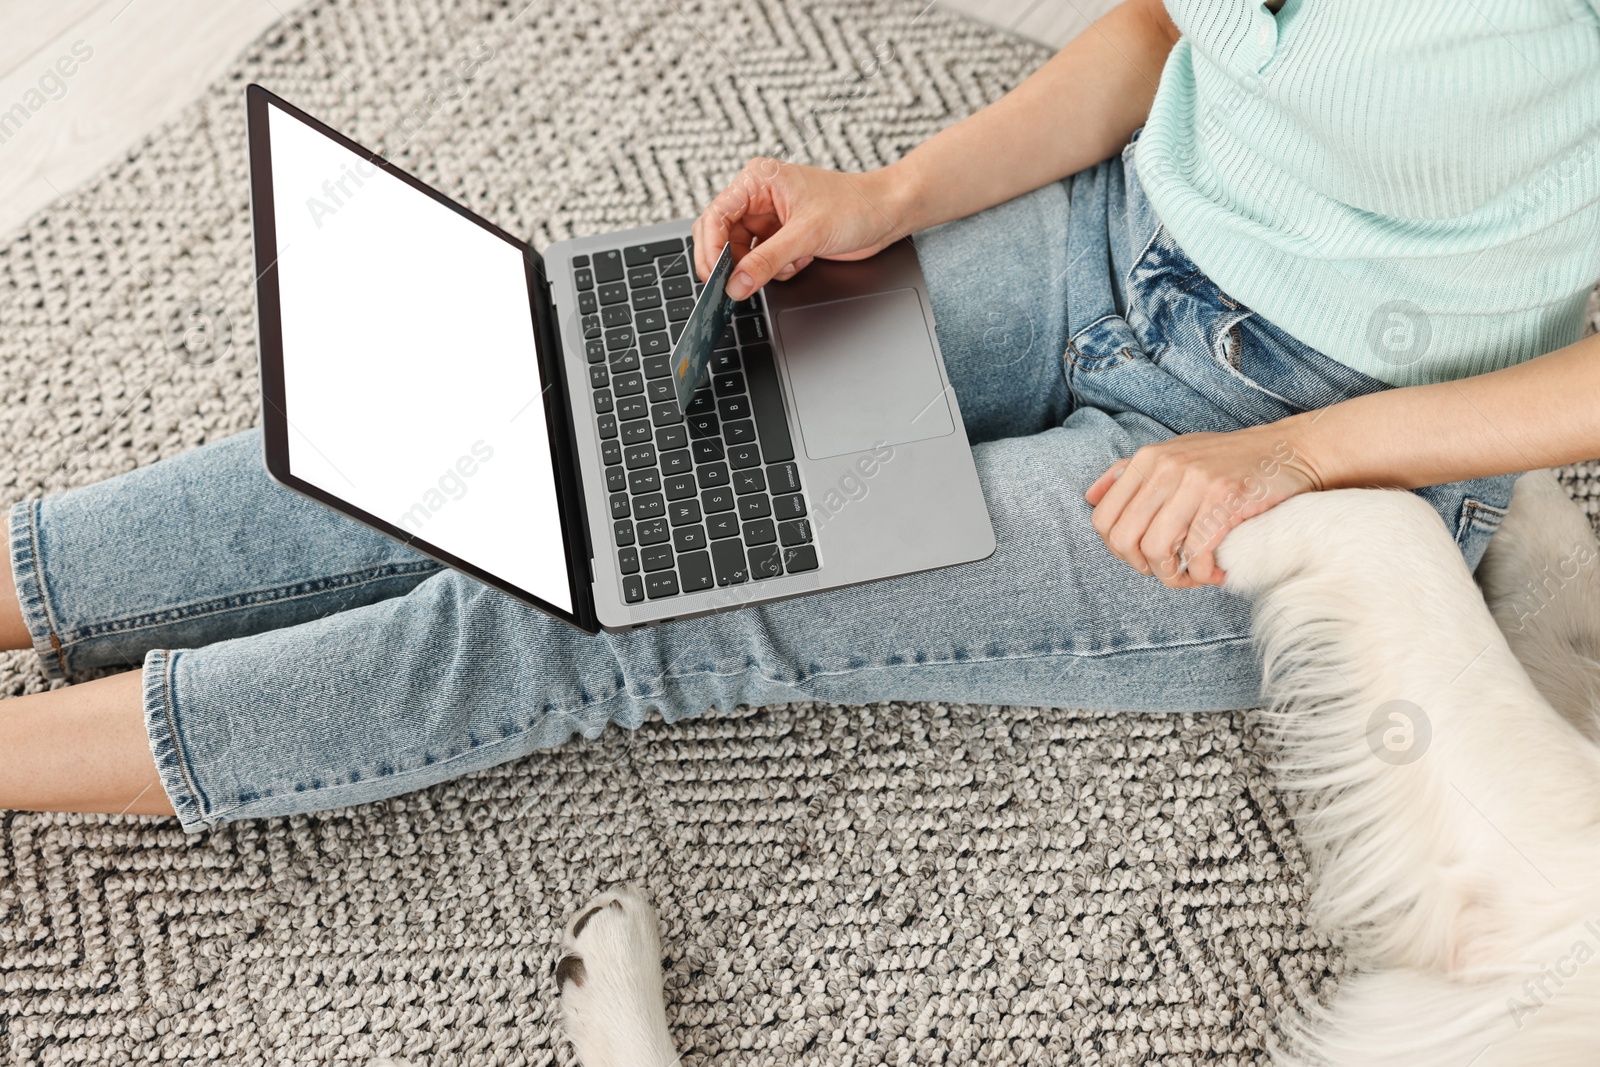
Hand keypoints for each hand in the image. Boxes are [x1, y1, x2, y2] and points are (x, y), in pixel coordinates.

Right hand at [691, 158, 908, 298]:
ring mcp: (770, 218)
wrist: (887, 214)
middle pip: (723, 237)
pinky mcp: (783, 237)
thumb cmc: (854, 205)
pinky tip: (800, 261)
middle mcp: (759, 197)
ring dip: (760, 268)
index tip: (713, 275)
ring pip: (742, 254)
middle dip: (732, 263)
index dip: (711, 248)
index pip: (716, 215)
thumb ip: (767, 261)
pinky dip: (777, 270)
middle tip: (735, 286)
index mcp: (758, 180)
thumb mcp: (807, 235)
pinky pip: (762, 262)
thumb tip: (736, 284)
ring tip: (788, 265)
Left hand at [1084, 424, 1322, 587]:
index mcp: (1147, 459)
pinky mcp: (1225, 500)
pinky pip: (1197, 553)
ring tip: (1192, 576)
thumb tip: (1090, 497)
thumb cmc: (1228, 461)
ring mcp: (1195, 483)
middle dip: (1144, 567)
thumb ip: (1130, 473)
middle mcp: (1166, 467)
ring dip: (1174, 576)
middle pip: (1125, 540)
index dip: (1118, 550)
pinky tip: (1216, 573)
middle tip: (1169, 571)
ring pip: (1157, 550)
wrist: (1289, 451)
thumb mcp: (1174, 454)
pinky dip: (1204, 574)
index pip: (1103, 519)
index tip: (1143, 557)